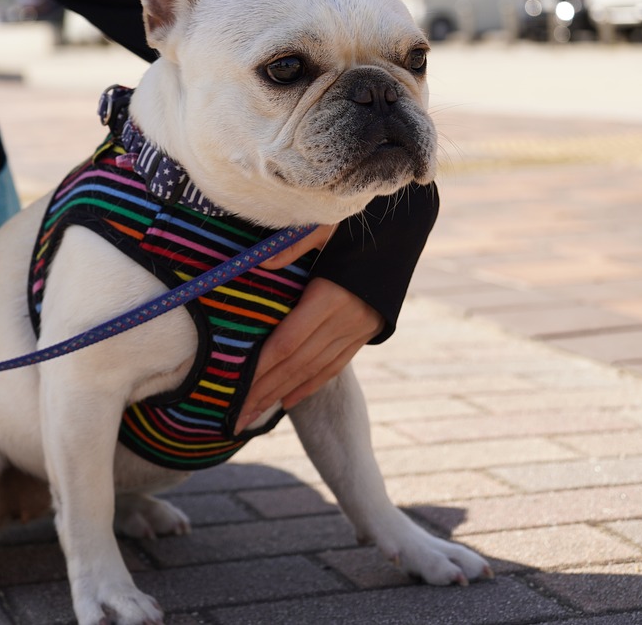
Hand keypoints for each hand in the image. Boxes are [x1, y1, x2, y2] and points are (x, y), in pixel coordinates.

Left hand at [234, 228, 384, 433]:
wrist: (405, 233)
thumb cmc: (360, 225)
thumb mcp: (326, 224)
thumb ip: (294, 244)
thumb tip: (263, 264)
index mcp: (331, 295)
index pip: (289, 340)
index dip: (263, 366)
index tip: (237, 386)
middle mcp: (345, 319)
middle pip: (297, 363)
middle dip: (265, 390)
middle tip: (236, 418)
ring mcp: (357, 329)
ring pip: (314, 369)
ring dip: (282, 393)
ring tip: (253, 413)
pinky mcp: (364, 333)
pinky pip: (334, 365)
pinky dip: (310, 385)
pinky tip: (288, 400)